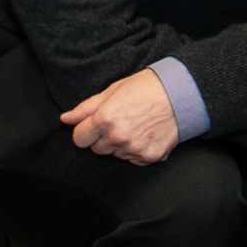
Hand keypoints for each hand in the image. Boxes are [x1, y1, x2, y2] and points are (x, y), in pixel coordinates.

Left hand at [61, 68, 180, 164]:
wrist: (180, 93)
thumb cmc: (145, 87)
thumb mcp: (112, 91)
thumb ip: (86, 108)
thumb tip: (65, 119)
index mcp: (105, 119)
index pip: (80, 139)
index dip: (86, 131)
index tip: (95, 124)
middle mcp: (118, 137)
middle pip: (97, 149)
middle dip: (103, 138)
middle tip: (121, 121)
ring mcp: (134, 149)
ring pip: (116, 155)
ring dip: (121, 144)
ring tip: (136, 125)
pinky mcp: (150, 157)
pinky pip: (134, 160)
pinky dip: (138, 150)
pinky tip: (147, 134)